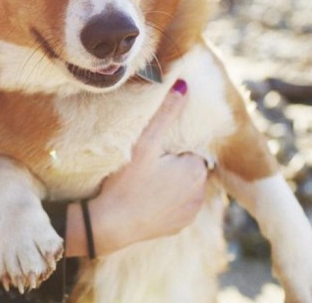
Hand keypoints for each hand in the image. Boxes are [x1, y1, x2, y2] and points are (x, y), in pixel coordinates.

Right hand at [65, 80, 208, 256]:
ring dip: (172, 182)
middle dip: (175, 163)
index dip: (173, 147)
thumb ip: (166, 113)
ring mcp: (190, 212)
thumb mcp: (145, 143)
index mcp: (197, 169)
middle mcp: (200, 193)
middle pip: (190, 167)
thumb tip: (185, 85)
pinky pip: (178, 206)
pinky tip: (147, 197)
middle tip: (148, 162)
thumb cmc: (127, 181)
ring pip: (185, 187)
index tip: (154, 150)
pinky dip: (167, 201)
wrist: (110, 225)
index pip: (191, 149)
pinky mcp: (178, 226)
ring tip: (146, 180)